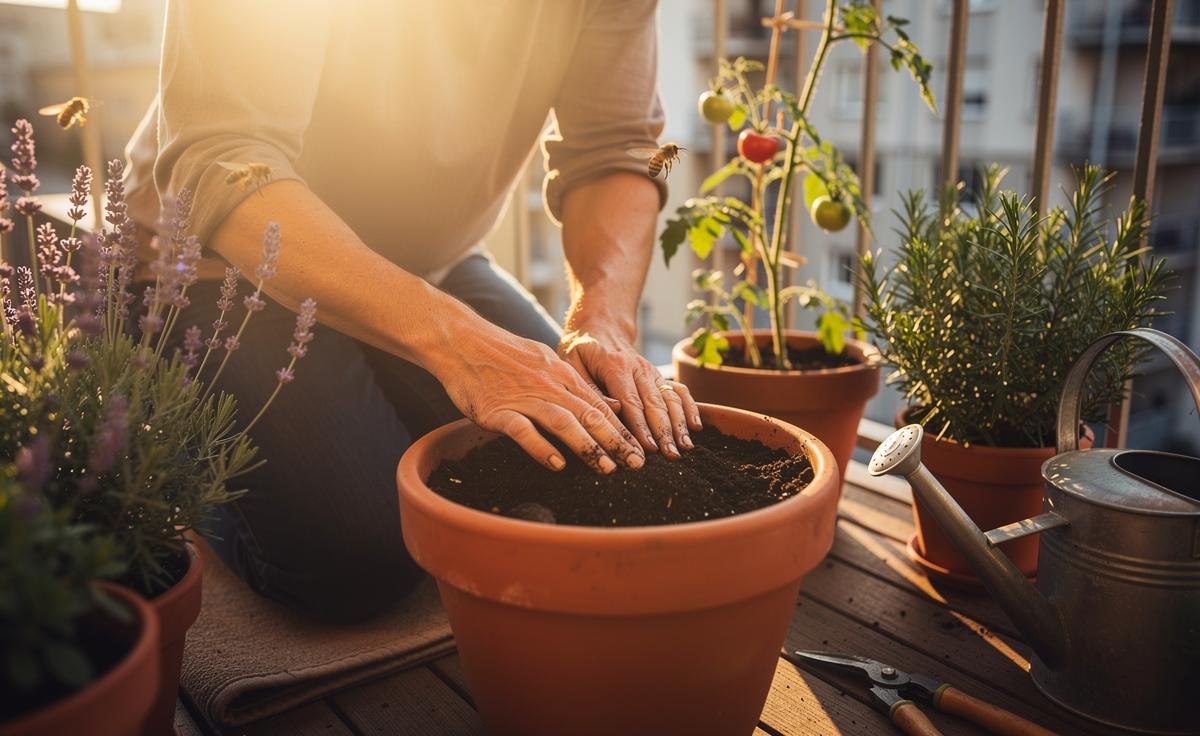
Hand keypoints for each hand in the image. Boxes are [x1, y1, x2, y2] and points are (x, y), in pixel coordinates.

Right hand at [431, 320, 644, 473]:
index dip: (621, 429)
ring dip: (588, 447)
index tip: (638, 449)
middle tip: (636, 464)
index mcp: (561, 374)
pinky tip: (558, 465)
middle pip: (589, 415)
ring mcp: (523, 398)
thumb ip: (574, 383)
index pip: (598, 405)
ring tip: (607, 468)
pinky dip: (542, 448)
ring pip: (563, 423)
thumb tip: (606, 402)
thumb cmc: (502, 353)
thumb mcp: (544, 360)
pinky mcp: (498, 411)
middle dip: (615, 441)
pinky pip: (524, 431)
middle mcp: (548, 385)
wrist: (461, 342)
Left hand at [559, 327, 701, 459]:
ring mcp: (652, 372)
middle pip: (655, 404)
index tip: (649, 448)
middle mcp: (638, 368)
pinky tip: (696, 426)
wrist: (600, 328)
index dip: (641, 427)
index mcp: (615, 366)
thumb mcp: (572, 365)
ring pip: (670, 399)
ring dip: (679, 424)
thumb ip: (590, 389)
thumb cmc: (581, 351)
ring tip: (685, 447)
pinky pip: (679, 391)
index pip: (631, 402)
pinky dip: (690, 407)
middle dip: (664, 431)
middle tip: (671, 455)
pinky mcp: (658, 376)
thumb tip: (615, 409)